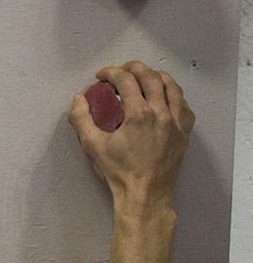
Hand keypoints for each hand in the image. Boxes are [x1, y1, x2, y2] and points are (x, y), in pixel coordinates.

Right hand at [71, 62, 192, 211]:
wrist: (146, 194)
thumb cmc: (118, 172)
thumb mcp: (92, 146)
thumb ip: (81, 119)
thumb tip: (78, 99)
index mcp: (139, 114)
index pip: (126, 80)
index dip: (111, 72)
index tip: (101, 76)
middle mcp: (162, 113)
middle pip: (151, 76)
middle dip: (133, 68)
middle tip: (120, 71)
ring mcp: (177, 121)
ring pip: (172, 86)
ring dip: (156, 76)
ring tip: (143, 78)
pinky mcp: (185, 131)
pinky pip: (183, 103)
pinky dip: (173, 94)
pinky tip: (163, 98)